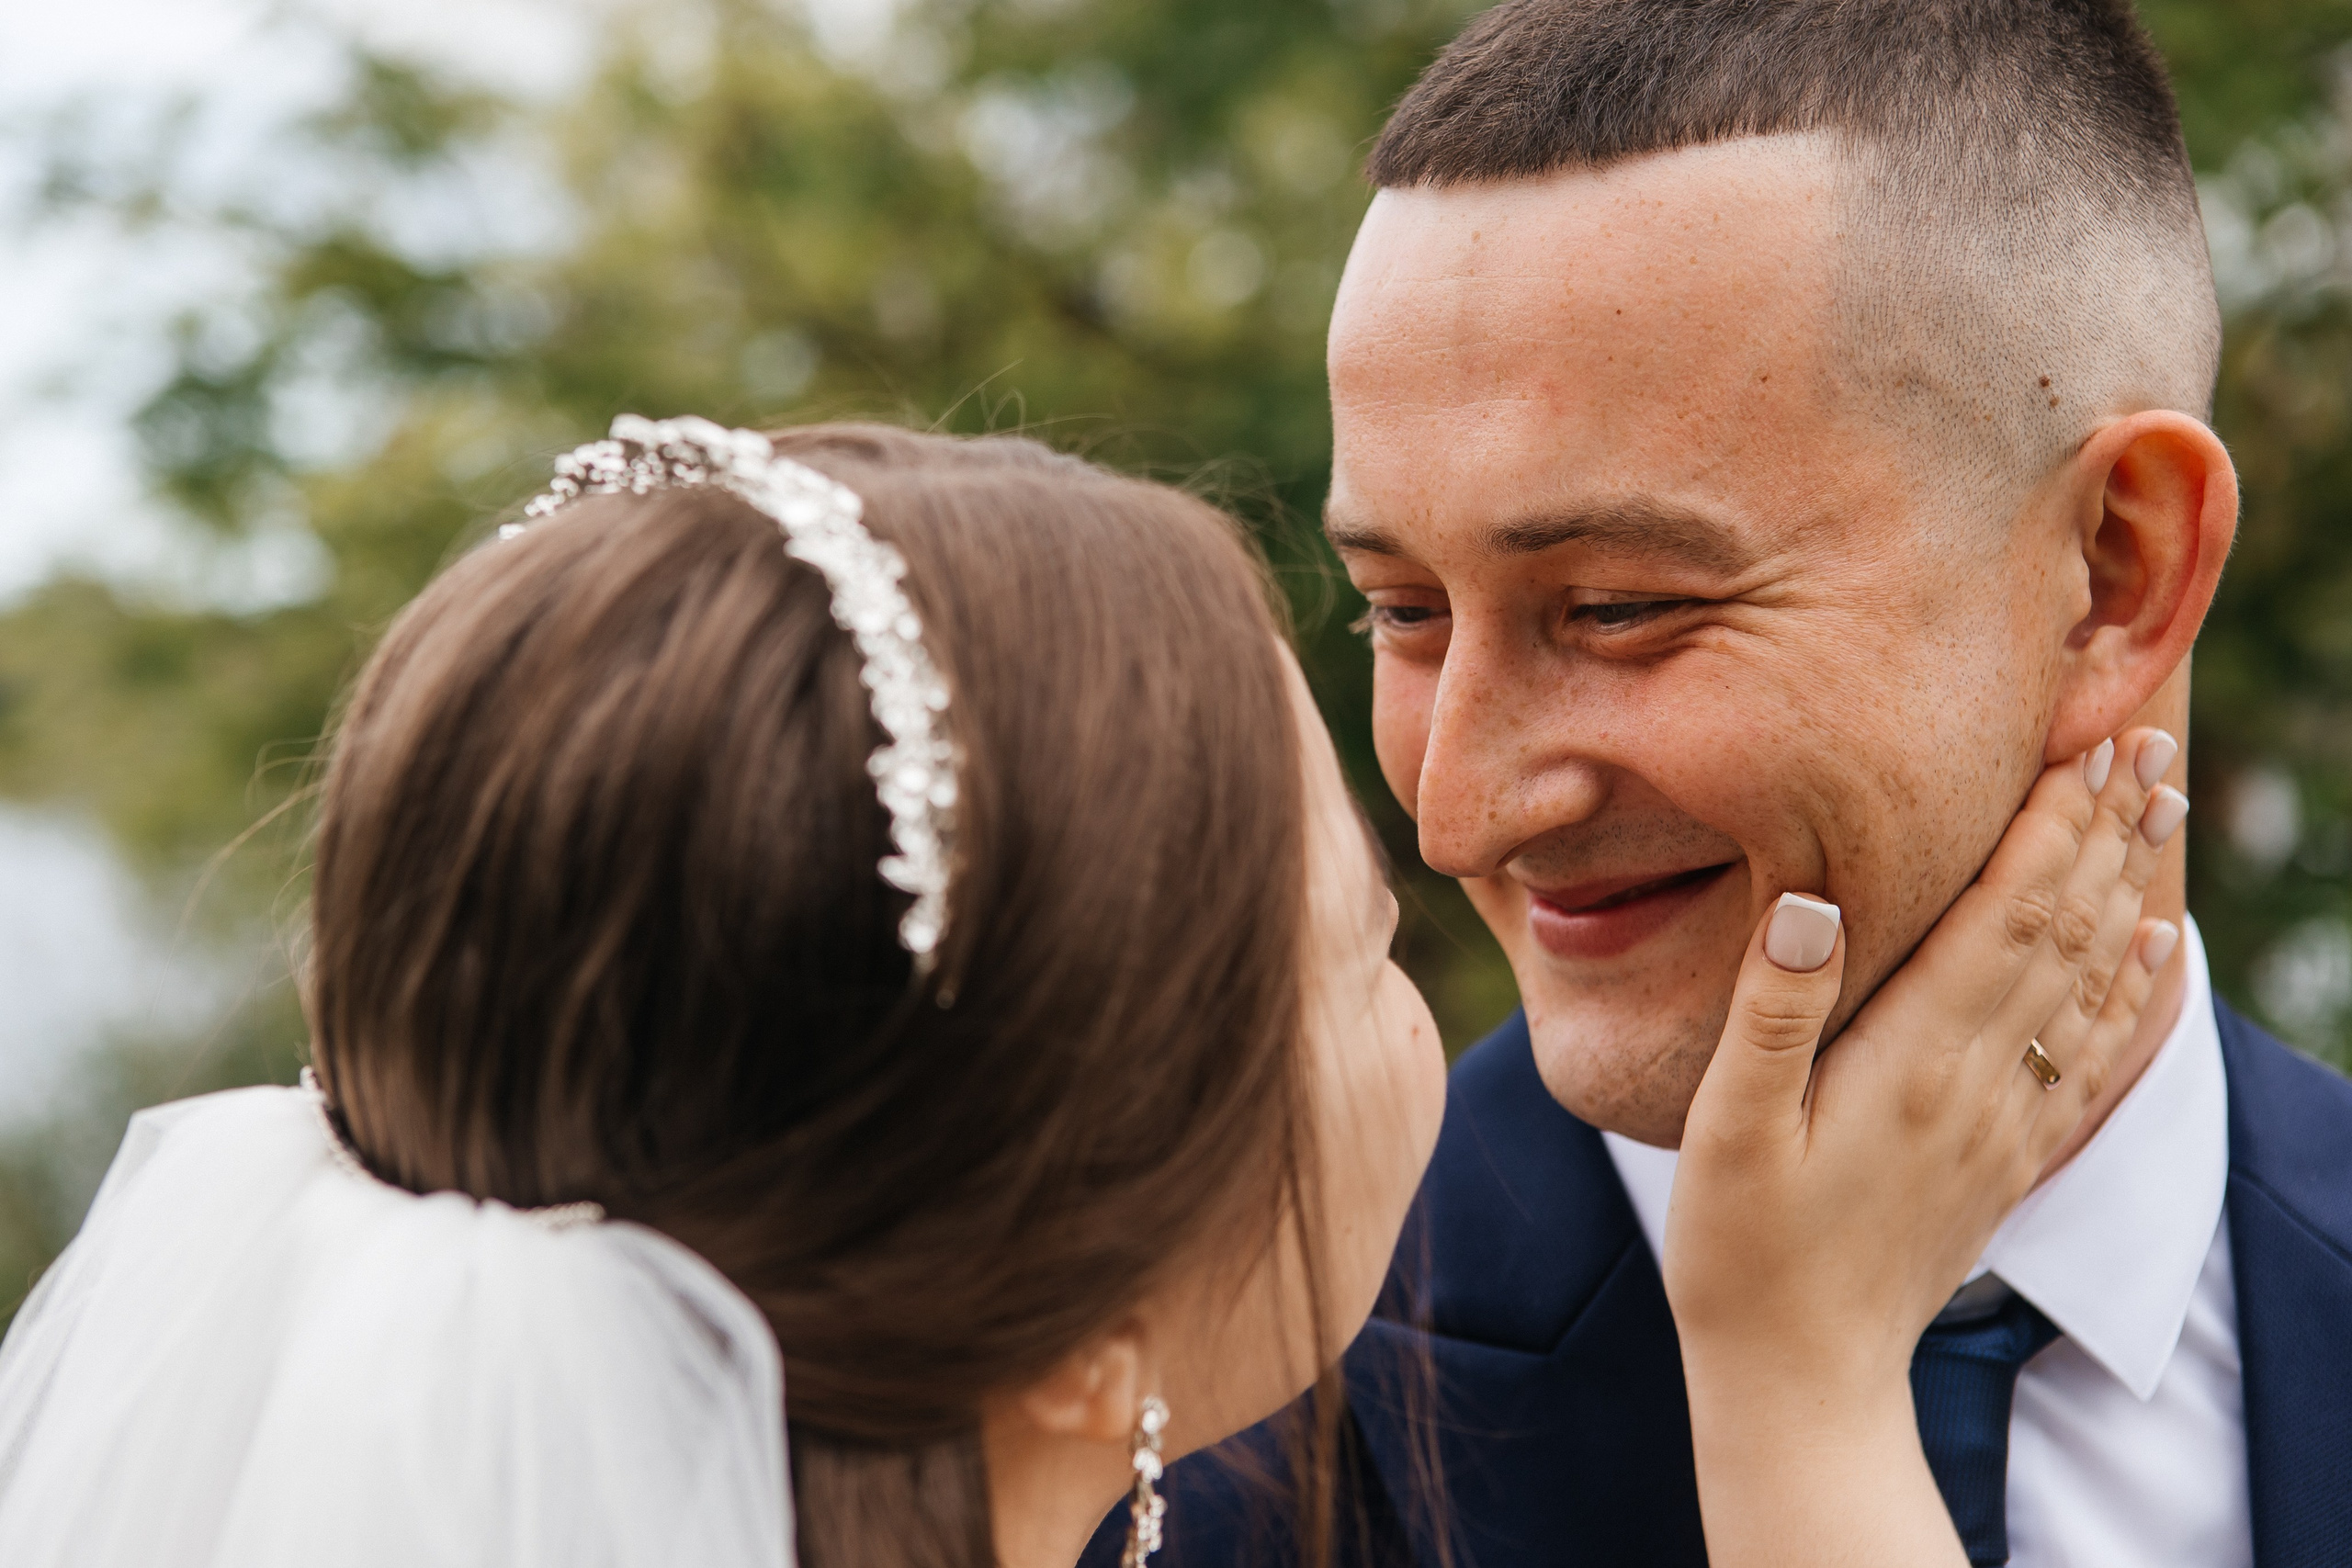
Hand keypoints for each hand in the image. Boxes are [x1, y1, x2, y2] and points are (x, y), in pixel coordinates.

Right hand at [1663, 729, 2186, 1567]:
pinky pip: (2091, 1058)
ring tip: (2158, 804)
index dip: (2048, 822)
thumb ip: (1769, 1013)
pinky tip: (2154, 949)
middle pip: (2063, 931)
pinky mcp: (2006, 1161)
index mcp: (1912, 1061)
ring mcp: (2002, 1124)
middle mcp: (1978, 1083)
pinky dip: (2133, 992)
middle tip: (2145, 736)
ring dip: (2128, 885)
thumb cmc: (1742, 1251)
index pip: (2006, 915)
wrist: (1803, 1377)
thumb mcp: (1724, 1128)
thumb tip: (1808, 898)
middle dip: (2104, 828)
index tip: (2084, 738)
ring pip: (2090, 981)